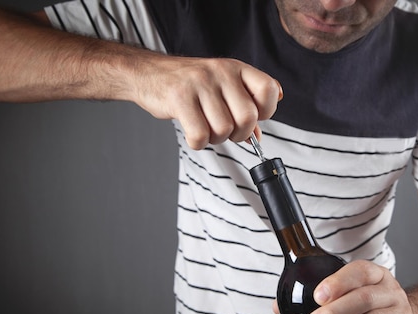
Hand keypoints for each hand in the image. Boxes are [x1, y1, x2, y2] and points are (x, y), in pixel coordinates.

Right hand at [131, 55, 281, 148]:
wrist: (149, 73)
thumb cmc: (189, 84)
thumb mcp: (222, 88)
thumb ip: (243, 109)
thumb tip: (257, 136)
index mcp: (236, 68)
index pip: (268, 90)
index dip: (265, 112)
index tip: (253, 117)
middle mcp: (220, 72)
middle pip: (248, 118)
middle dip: (239, 134)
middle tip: (226, 130)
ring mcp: (200, 84)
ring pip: (224, 129)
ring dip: (215, 138)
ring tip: (205, 127)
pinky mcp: (179, 98)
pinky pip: (200, 135)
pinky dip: (198, 142)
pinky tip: (193, 132)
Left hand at [305, 260, 417, 313]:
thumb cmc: (373, 307)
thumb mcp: (355, 294)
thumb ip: (325, 298)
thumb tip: (282, 307)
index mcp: (376, 276)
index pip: (359, 272)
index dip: (338, 283)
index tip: (318, 296)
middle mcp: (391, 292)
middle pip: (365, 298)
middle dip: (336, 313)